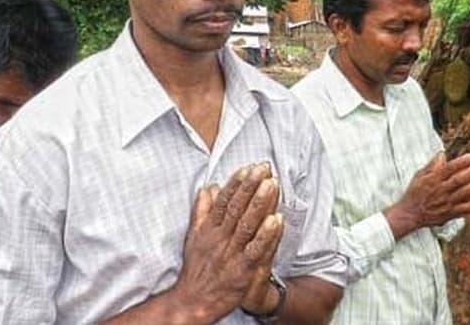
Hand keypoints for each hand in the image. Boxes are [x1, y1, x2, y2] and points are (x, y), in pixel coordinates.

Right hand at [171, 163, 281, 322]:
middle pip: (236, 208)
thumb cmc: (196, 268)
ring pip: (247, 224)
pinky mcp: (242, 270)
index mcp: (209, 228)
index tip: (248, 168)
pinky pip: (256, 249)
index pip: (224, 201)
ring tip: (271, 184)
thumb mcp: (194, 236)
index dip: (237, 183)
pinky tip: (276, 219)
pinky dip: (266, 235)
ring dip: (260, 203)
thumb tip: (208, 187)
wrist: (193, 301)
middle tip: (263, 168)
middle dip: (250, 186)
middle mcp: (219, 238)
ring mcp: (231, 253)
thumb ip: (201, 210)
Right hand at [385, 152, 469, 239]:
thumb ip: (431, 165)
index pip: (449, 169)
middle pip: (459, 180)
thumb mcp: (419, 176)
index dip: (462, 162)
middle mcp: (440, 191)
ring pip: (463, 195)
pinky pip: (462, 211)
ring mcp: (445, 203)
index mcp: (433, 180)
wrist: (409, 214)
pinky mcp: (448, 214)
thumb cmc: (415, 192)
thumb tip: (442, 153)